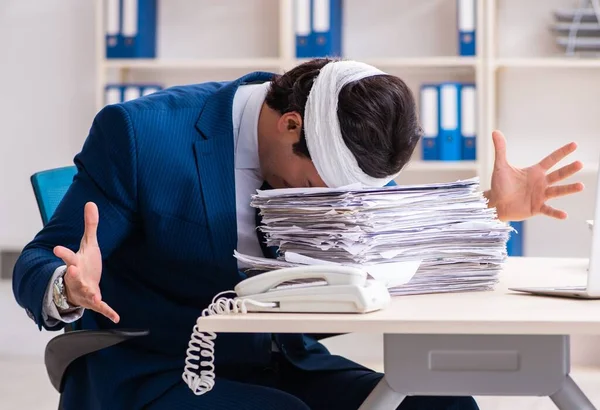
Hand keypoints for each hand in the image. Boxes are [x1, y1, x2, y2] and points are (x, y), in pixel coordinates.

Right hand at [53, 202, 119, 322]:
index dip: (63, 252)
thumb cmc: (84, 263)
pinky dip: (108, 312)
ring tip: (95, 298)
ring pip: (85, 292)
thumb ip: (90, 225)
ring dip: (89, 294)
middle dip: (72, 273)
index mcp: (76, 263)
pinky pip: (101, 307)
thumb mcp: (88, 244)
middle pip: (73, 276)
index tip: (56, 248)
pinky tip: (117, 317)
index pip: (68, 256)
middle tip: (70, 270)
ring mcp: (85, 291)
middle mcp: (77, 278)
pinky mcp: (94, 300)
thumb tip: (91, 203)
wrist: (79, 287)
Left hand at [486, 130, 583, 221]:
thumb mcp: (501, 166)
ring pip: (557, 191)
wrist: (495, 203)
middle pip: (558, 175)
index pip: (551, 160)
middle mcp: (541, 183)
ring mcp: (540, 196)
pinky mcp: (536, 208)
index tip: (574, 144)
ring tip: (580, 186)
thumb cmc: (500, 185)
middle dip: (569, 170)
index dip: (562, 152)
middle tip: (580, 164)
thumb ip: (500, 149)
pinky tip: (564, 215)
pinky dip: (555, 213)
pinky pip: (548, 210)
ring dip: (568, 189)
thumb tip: (495, 132)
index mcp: (535, 172)